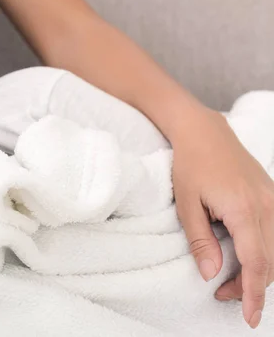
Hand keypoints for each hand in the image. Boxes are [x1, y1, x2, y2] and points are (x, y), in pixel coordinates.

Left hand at [172, 107, 272, 328]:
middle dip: (252, 286)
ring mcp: (273, 199)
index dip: (255, 294)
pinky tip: (246, 258)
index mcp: (244, 210)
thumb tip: (211, 274)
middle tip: (223, 295)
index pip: (257, 264)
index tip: (252, 318)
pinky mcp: (272, 195)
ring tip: (230, 281)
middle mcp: (267, 206)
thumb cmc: (190, 166)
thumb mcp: (186, 205)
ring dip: (259, 271)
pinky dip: (266, 252)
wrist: (204, 132)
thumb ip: (200, 242)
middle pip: (271, 261)